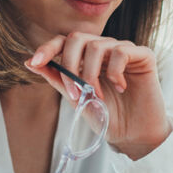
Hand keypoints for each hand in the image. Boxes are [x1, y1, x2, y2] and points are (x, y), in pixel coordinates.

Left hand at [26, 32, 171, 159]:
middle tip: (75, 92)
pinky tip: (120, 87)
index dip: (48, 48)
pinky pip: (121, 51)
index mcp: (86, 57)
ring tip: (98, 96)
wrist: (133, 135)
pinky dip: (115, 71)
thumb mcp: (76, 98)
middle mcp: (104, 49)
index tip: (35, 62)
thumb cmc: (107, 116)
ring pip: (97, 45)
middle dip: (69, 64)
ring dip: (91, 74)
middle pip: (77, 37)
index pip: (64, 41)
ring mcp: (123, 50)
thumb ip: (57, 78)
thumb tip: (29, 62)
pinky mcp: (143, 55)